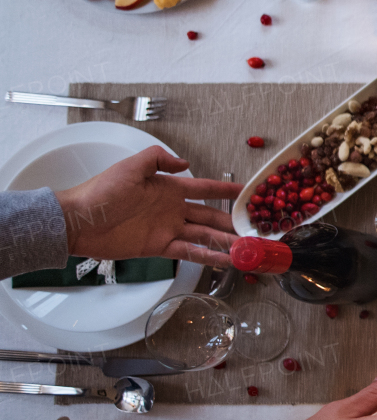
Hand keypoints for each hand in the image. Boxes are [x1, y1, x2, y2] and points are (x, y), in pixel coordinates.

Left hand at [54, 146, 241, 267]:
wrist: (79, 220)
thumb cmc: (101, 192)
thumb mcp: (130, 167)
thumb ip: (158, 159)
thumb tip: (185, 163)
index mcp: (169, 188)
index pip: (205, 188)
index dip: (225, 190)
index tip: (247, 192)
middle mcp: (173, 210)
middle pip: (210, 216)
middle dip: (232, 222)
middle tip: (253, 229)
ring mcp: (168, 230)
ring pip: (204, 236)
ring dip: (225, 242)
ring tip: (246, 249)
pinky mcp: (159, 248)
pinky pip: (189, 252)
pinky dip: (208, 256)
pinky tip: (224, 261)